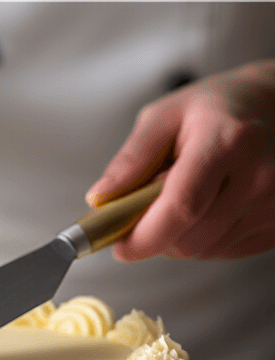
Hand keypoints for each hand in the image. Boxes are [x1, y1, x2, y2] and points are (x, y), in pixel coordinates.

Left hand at [85, 62, 274, 259]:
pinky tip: (212, 205)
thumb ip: (132, 158)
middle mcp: (257, 176)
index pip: (180, 208)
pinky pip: (228, 251)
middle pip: (191, 239)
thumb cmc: (219, 108)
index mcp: (225, 142)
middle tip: (152, 207)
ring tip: (189, 196)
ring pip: (206, 251)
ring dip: (182, 236)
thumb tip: (101, 199)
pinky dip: (207, 238)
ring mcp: (273, 204)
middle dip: (159, 235)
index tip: (121, 245)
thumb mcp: (167, 115)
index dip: (144, 237)